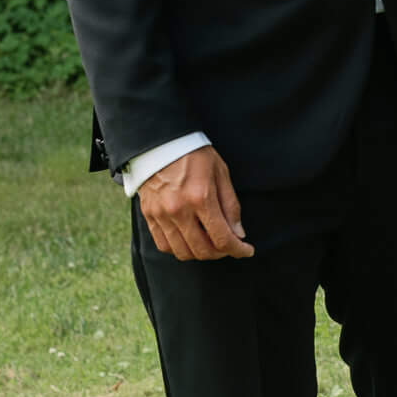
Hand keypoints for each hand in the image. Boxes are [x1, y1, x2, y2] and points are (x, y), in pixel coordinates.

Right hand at [138, 145, 253, 261]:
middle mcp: (179, 210)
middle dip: (221, 253)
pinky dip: (180, 249)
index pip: (222, 238)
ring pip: (183, 252)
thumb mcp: (221, 173)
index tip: (247, 250)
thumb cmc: (195, 154)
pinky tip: (190, 241)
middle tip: (230, 246)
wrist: (161, 142)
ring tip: (211, 244)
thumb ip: (230, 205)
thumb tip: (238, 234)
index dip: (238, 249)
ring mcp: (161, 215)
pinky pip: (164, 245)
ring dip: (201, 254)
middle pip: (203, 250)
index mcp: (201, 198)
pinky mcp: (149, 216)